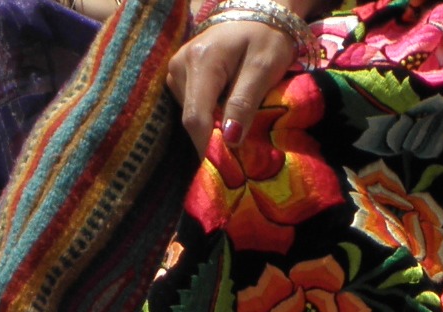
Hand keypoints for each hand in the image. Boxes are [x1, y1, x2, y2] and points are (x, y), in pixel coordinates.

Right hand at [167, 17, 296, 161]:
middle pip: (192, 117)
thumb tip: (230, 140)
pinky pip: (191, 103)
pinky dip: (209, 111)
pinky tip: (226, 104)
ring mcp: (176, 68)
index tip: (225, 166)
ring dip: (213, 121)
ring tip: (237, 113)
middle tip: (242, 141)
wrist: (257, 14)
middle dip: (214, 134)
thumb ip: (245, 102)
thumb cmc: (266, 38)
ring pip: (191, 112)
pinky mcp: (179, 73)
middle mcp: (180, 65)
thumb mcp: (263, 68)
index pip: (196, 117)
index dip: (208, 145)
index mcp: (201, 62)